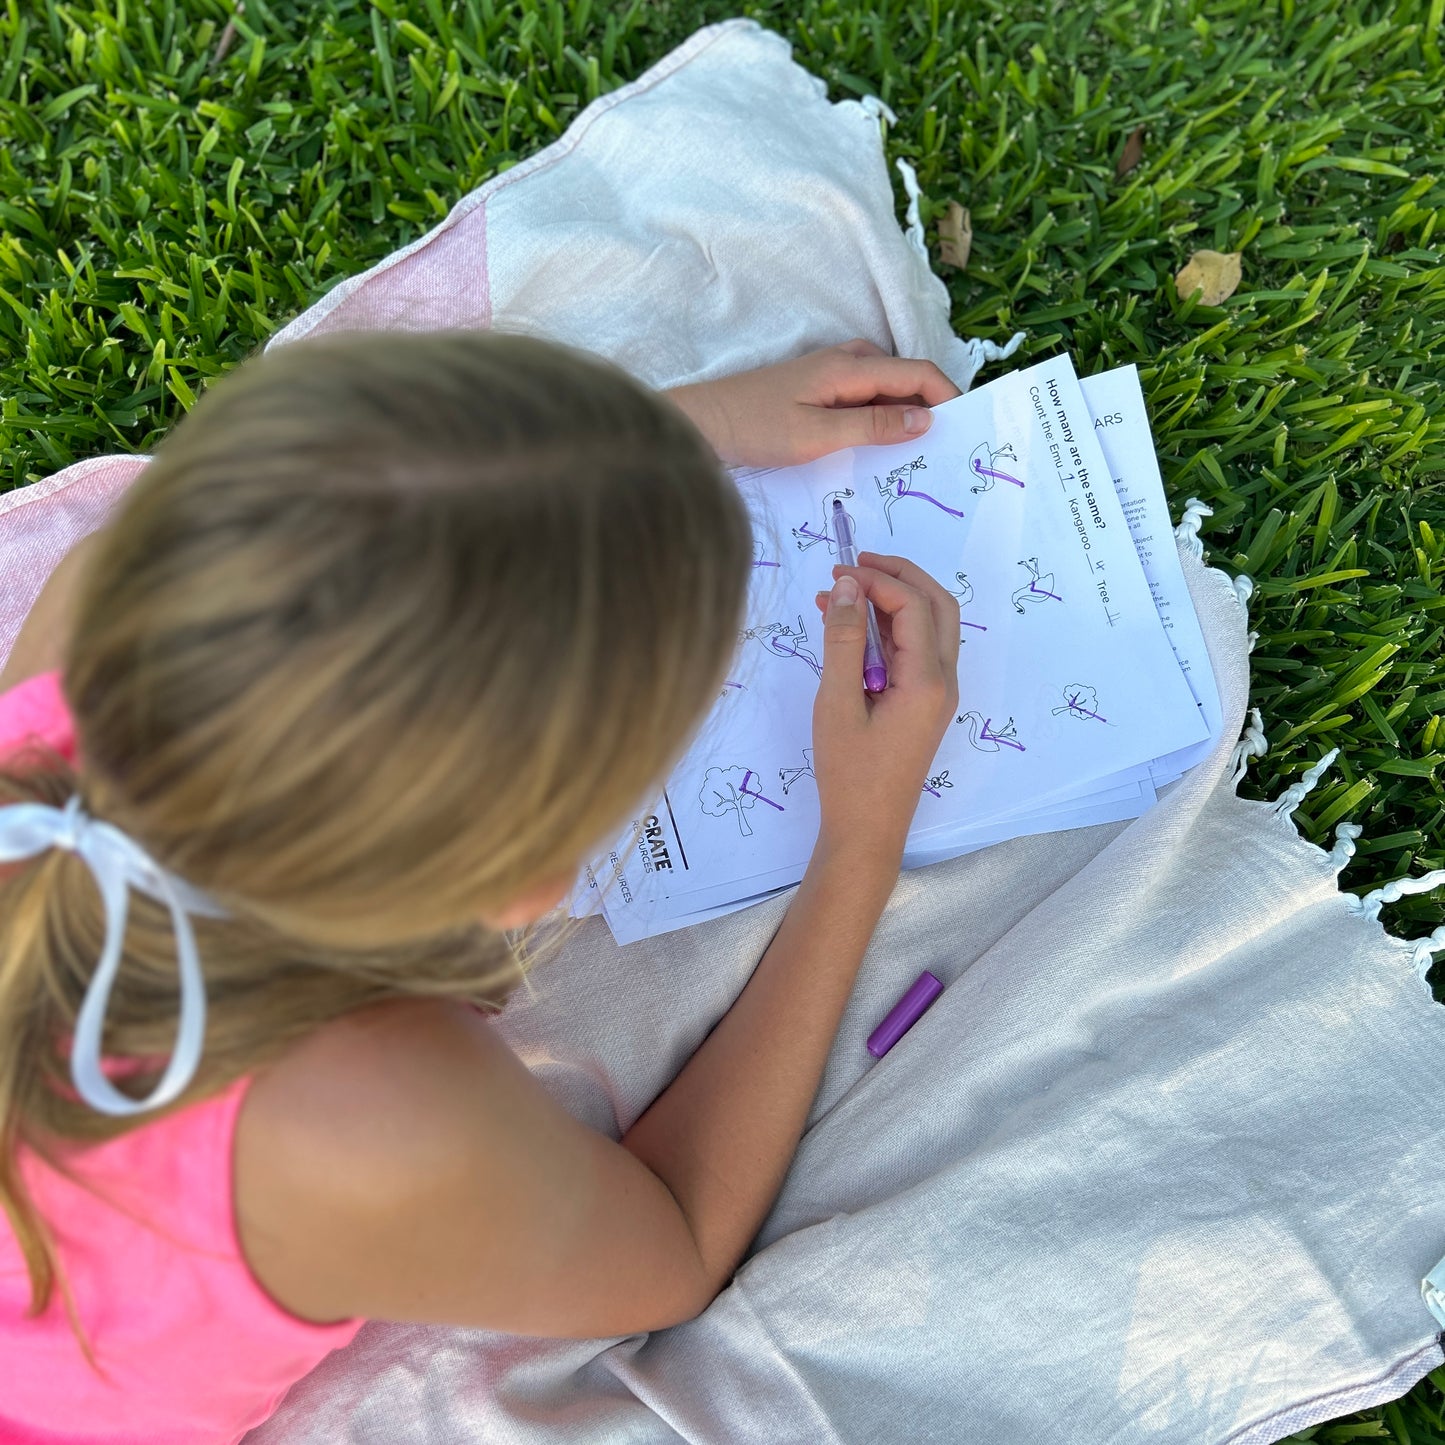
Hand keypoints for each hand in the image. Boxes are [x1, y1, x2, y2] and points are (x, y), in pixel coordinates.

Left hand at [664, 340, 960, 468]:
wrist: (702, 422)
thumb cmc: (755, 429)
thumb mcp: (819, 435)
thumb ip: (874, 425)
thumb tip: (926, 418)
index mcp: (850, 366)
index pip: (918, 373)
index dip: (947, 398)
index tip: (965, 431)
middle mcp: (846, 359)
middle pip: (905, 377)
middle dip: (929, 407)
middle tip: (944, 450)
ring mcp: (831, 370)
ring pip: (885, 386)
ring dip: (903, 413)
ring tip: (915, 454)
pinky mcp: (817, 386)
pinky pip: (864, 395)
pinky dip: (879, 415)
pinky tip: (876, 445)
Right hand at [808, 553, 959, 863]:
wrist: (868, 829)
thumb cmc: (850, 773)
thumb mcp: (837, 703)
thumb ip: (844, 641)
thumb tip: (849, 586)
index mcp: (927, 680)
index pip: (912, 606)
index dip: (877, 580)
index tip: (836, 574)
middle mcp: (943, 681)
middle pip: (937, 605)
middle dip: (898, 576)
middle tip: (854, 564)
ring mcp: (938, 693)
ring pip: (930, 626)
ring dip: (893, 600)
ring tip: (844, 592)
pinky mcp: (924, 704)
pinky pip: (916, 650)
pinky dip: (889, 629)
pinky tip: (851, 628)